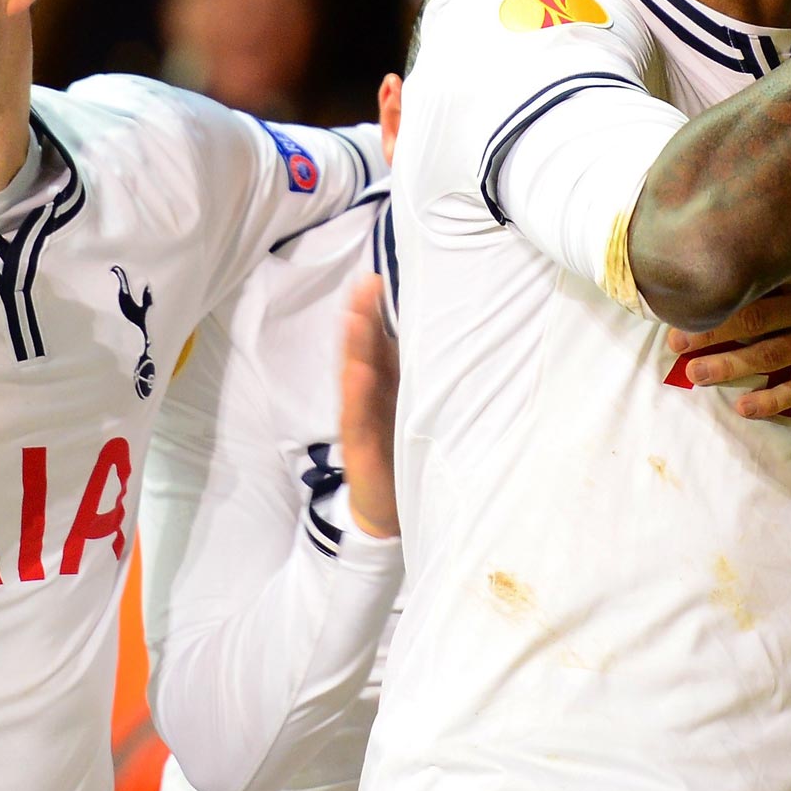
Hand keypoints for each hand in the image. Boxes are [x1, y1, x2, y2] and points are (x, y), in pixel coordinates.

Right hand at [339, 275, 399, 538]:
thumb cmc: (400, 456)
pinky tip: (359, 372)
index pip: (374, 343)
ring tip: (355, 317)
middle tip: (364, 284)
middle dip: (360, 318)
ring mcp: (360, 421)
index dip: (371, 312)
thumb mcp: (412, 412)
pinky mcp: (360, 447)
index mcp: (381, 388)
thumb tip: (436, 339)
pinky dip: (357, 394)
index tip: (373, 279)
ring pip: (354, 378)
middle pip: (360, 352)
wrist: (385, 512)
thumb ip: (414, 379)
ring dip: (354, 347)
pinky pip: (358, 417)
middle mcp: (366, 399)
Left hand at [664, 217, 790, 419]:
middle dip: (713, 333)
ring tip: (696, 376)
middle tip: (675, 344)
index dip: (722, 288)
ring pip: (774, 358)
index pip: (761, 279)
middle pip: (758, 322)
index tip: (685, 291)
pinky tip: (744, 408)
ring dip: (732, 369)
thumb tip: (773, 181)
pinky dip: (774, 400)